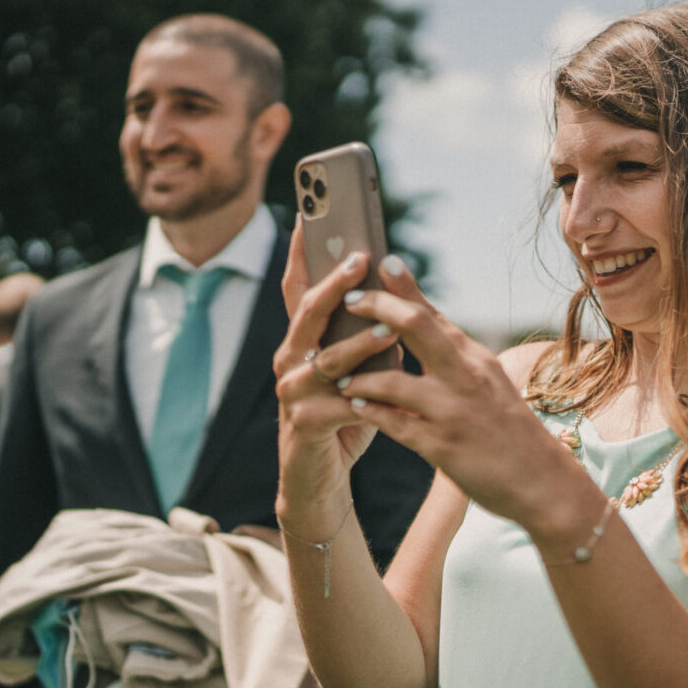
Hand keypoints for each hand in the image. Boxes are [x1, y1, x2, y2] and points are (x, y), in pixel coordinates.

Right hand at [273, 223, 400, 533]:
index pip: (298, 285)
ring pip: (325, 358)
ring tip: (388, 328)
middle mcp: (290, 357)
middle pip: (309, 311)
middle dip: (336, 282)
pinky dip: (363, 399)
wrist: (320, 476)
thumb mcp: (360, 367)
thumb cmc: (346, 413)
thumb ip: (369, 334)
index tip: (309, 212)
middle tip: (361, 257)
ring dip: (358, 342)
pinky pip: (337, 405)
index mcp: (303, 338)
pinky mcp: (304, 424)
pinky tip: (384, 394)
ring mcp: (293, 391)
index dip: (302, 249)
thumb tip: (396, 299)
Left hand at [327, 255, 584, 529]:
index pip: (434, 312)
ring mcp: (452, 412)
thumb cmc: (508, 428)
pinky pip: (393, 424)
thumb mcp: (488, 381)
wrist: (541, 481)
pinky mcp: (441, 447)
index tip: (381, 262)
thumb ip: (454, 354)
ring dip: (358, 374)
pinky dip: (369, 412)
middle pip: (415, 326)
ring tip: (336, 372)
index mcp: (474, 358)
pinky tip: (353, 405)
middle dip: (376, 309)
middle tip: (347, 301)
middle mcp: (465, 376)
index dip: (404, 287)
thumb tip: (424, 318)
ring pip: (392, 380)